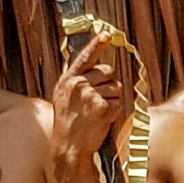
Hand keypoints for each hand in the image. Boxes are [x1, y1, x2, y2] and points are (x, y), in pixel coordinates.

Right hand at [51, 38, 129, 173]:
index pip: (85, 57)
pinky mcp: (102, 107)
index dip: (97, 44)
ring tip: (97, 112)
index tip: (107, 35)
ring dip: (113, 100)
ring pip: (117, 88)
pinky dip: (115, 111)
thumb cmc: (68, 123)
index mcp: (68, 79)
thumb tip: (89, 63)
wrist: (69, 147)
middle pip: (109, 72)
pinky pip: (119, 103)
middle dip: (109, 84)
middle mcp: (78, 84)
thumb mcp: (64, 97)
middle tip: (98, 100)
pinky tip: (102, 119)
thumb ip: (75, 80)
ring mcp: (90, 95)